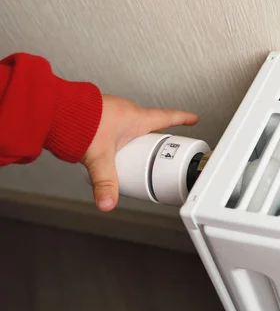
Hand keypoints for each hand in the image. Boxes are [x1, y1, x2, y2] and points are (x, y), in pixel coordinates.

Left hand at [82, 94, 197, 211]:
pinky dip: (117, 130)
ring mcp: (112, 107)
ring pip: (131, 121)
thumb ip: (106, 183)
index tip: (193, 118)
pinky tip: (106, 141)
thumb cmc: (79, 122)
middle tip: (159, 146)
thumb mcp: (99, 159)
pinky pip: (115, 119)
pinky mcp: (98, 109)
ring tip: (130, 148)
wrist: (54, 108)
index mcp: (136, 118)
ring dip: (134, 132)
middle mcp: (126, 109)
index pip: (168, 117)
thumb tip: (109, 202)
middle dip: (156, 133)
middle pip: (150, 122)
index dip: (183, 118)